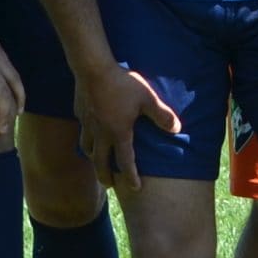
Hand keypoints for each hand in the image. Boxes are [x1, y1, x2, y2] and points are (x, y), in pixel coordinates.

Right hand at [75, 64, 178, 192]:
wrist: (92, 68)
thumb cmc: (122, 84)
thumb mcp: (147, 98)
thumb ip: (162, 115)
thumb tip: (177, 129)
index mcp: (118, 133)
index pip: (125, 161)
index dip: (131, 177)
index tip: (135, 188)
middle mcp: (100, 133)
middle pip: (100, 162)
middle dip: (105, 176)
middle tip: (110, 185)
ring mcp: (87, 124)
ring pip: (87, 148)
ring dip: (93, 159)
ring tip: (98, 162)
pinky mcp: (79, 113)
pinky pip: (82, 132)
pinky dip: (86, 139)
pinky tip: (90, 134)